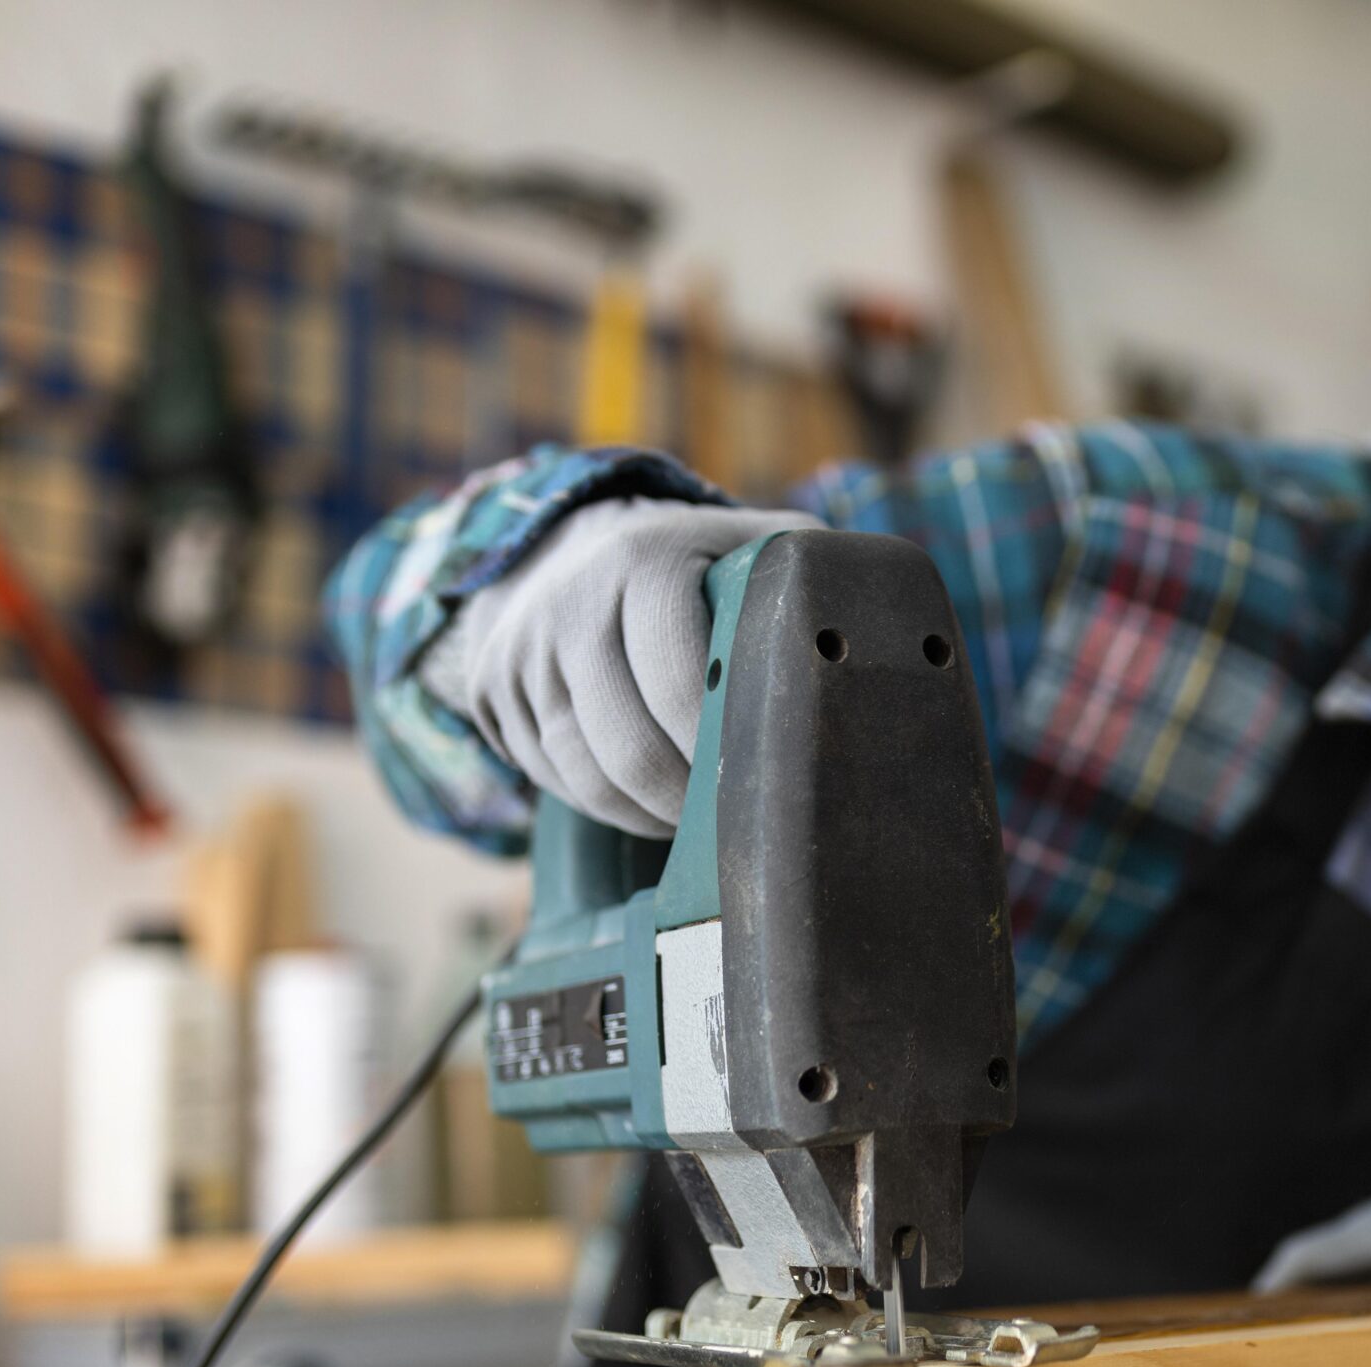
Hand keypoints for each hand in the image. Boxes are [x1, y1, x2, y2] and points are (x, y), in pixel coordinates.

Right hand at [423, 499, 820, 835]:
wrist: (558, 542)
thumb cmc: (685, 558)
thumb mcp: (746, 538)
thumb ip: (807, 569)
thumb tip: (879, 628)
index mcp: (645, 561)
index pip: (680, 682)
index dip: (721, 749)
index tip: (759, 779)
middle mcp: (570, 603)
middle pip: (627, 748)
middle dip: (685, 802)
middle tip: (728, 823)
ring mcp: (521, 651)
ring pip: (582, 776)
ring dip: (643, 817)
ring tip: (689, 824)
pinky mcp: (491, 691)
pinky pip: (547, 778)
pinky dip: (600, 805)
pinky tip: (641, 807)